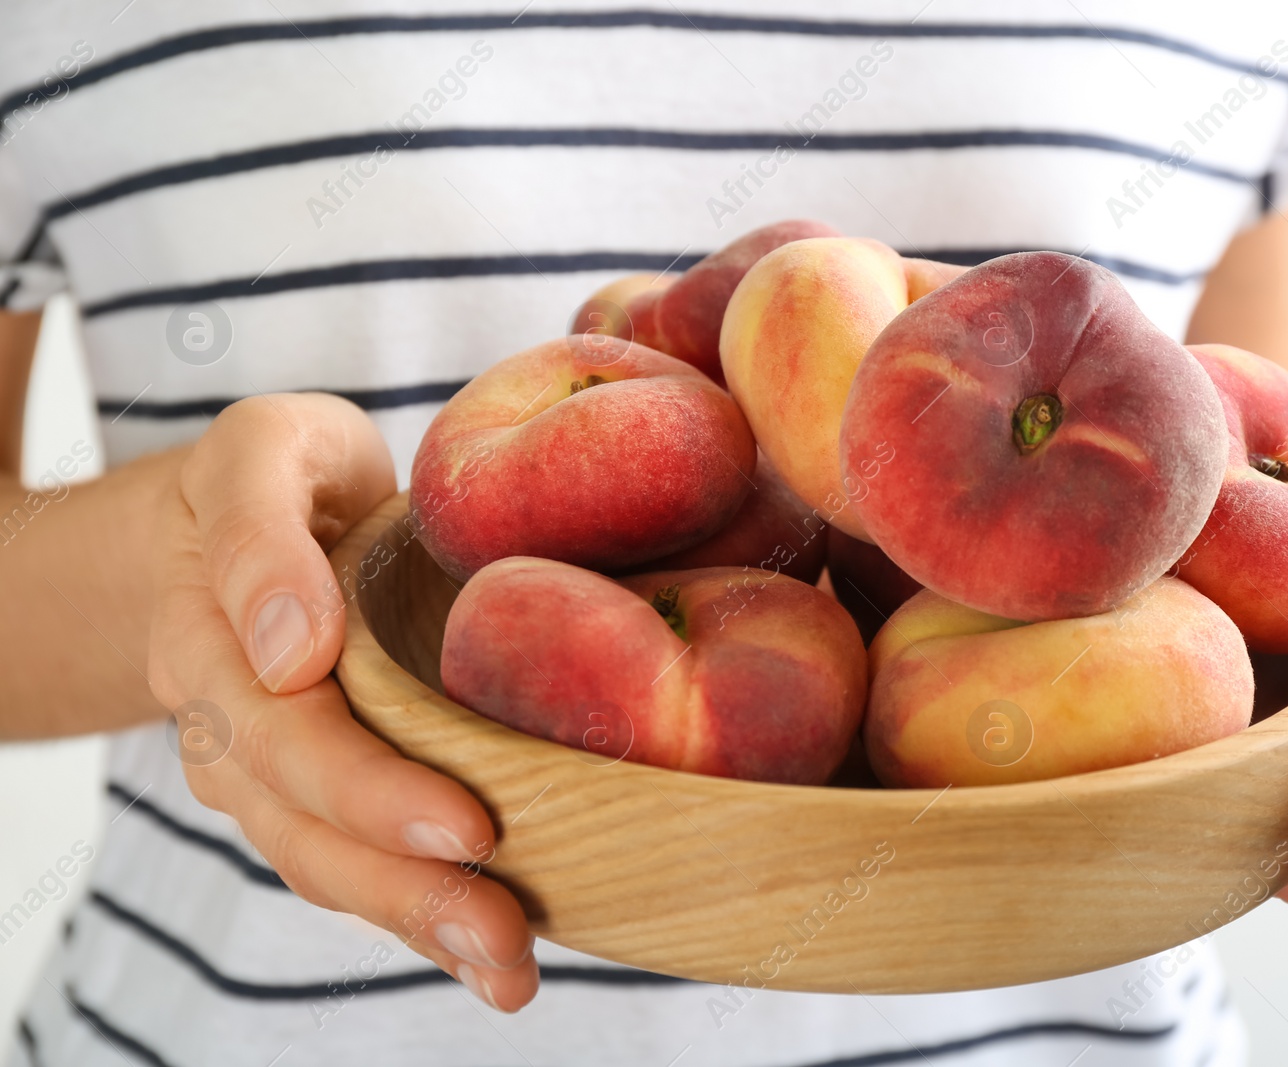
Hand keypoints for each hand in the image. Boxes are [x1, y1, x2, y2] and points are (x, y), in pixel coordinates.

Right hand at [147, 394, 538, 1009]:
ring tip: (508, 972)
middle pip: (304, 820)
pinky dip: (414, 912)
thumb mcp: (268, 450)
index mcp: (210, 633)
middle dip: (405, 883)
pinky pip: (349, 861)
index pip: (285, 730)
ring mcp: (262, 767)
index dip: (370, 787)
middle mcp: (227, 717)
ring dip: (414, 921)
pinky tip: (486, 957)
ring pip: (323, 861)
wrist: (250, 510)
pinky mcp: (309, 790)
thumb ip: (261, 534)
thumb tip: (292, 649)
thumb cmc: (285, 474)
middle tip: (504, 932)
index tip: (468, 826)